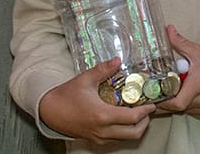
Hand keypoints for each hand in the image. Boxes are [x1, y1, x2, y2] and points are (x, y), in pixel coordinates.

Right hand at [40, 57, 155, 144]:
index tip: (151, 104)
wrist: (49, 112)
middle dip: (145, 122)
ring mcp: (99, 137)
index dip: (145, 111)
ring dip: (135, 128)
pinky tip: (121, 119)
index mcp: (102, 115)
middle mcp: (103, 130)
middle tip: (147, 110)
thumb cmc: (65, 96)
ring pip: (126, 138)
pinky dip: (124, 131)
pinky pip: (116, 139)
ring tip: (136, 114)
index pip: (132, 118)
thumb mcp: (85, 79)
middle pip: (134, 133)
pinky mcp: (95, 140)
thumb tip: (117, 60)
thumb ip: (103, 70)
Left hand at [154, 25, 199, 120]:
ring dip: (173, 104)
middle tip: (154, 93)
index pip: (177, 103)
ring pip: (182, 112)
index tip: (154, 94)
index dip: (163, 101)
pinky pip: (190, 113)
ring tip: (167, 92)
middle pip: (176, 109)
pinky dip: (183, 106)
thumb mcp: (198, 52)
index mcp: (197, 87)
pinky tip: (180, 96)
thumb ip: (180, 42)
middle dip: (164, 102)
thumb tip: (168, 30)